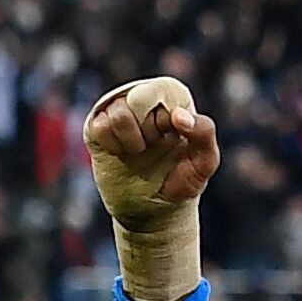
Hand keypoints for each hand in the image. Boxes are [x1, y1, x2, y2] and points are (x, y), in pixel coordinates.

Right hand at [83, 75, 219, 230]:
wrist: (154, 211)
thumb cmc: (183, 180)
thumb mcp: (204, 161)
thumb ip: (204, 133)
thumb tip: (178, 115)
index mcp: (170, 97)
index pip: (164, 89)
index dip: (167, 119)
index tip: (171, 137)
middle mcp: (142, 98)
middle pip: (140, 98)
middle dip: (150, 130)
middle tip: (154, 145)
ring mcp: (117, 111)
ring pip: (119, 112)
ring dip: (132, 139)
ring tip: (138, 151)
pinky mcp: (96, 128)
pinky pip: (100, 126)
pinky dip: (114, 145)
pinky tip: (121, 153)